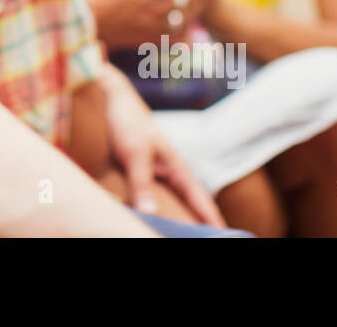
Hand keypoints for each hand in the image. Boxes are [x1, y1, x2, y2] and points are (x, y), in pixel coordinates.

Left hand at [100, 65, 225, 226]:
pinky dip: (151, 211)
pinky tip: (145, 221)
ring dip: (174, 220)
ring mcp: (154, 175)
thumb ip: (142, 181)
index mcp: (177, 169)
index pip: (201, 202)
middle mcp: (169, 174)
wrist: (109, 98)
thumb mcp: (135, 152)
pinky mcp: (136, 174)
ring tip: (177, 235)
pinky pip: (147, 199)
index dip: (213, 222)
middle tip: (206, 239)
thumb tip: (150, 213)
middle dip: (197, 225)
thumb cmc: (128, 121)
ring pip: (169, 205)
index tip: (227, 238)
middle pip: (189, 207)